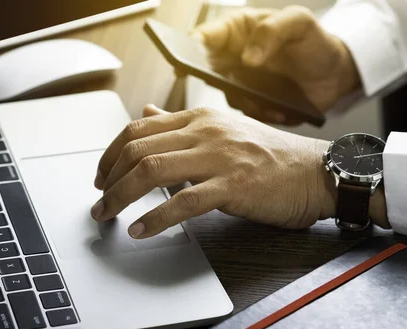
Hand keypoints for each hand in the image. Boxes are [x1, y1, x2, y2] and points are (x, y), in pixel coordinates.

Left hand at [91, 104, 342, 238]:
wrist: (318, 171)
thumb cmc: (271, 156)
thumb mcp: (222, 130)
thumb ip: (180, 125)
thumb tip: (146, 114)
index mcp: (199, 119)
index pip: (138, 129)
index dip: (110, 154)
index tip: (101, 175)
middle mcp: (205, 132)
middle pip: (138, 150)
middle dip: (109, 178)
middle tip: (99, 201)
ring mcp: (219, 157)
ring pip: (153, 171)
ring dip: (121, 196)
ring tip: (107, 215)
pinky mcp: (234, 185)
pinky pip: (184, 202)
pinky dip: (156, 218)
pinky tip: (140, 230)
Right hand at [194, 6, 360, 124]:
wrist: (336, 73)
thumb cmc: (314, 41)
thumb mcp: (299, 23)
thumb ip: (272, 31)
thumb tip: (247, 58)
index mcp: (236, 32)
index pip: (203, 38)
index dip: (188, 49)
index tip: (184, 62)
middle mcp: (231, 59)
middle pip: (205, 71)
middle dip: (215, 81)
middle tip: (232, 85)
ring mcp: (240, 84)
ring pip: (226, 96)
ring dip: (246, 101)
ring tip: (268, 102)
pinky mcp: (251, 105)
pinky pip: (246, 114)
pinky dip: (261, 114)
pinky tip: (280, 110)